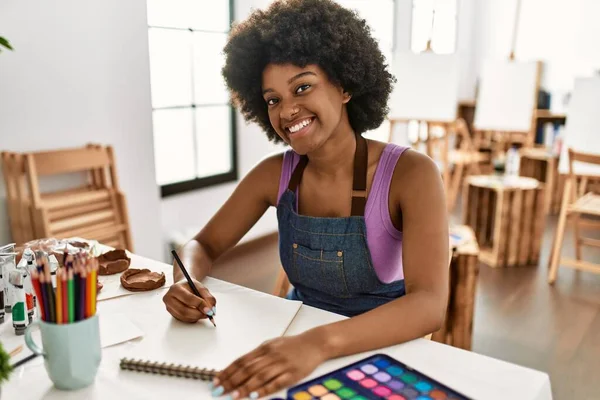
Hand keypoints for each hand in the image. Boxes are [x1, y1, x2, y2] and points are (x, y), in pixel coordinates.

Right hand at [162, 279, 216, 322]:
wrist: (183, 286)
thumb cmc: (190, 286)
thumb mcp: (200, 287)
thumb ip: (208, 296)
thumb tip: (211, 308)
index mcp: (175, 288)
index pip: (188, 298)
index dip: (199, 305)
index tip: (209, 309)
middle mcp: (169, 298)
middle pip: (184, 310)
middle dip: (198, 314)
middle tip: (208, 314)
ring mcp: (169, 307)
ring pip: (183, 317)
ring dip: (196, 317)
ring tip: (204, 313)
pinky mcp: (172, 314)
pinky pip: (183, 320)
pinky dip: (193, 319)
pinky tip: (197, 314)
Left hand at [212, 330, 328, 398]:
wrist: (315, 343)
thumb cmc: (292, 345)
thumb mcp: (272, 344)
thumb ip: (257, 355)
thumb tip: (240, 365)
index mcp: (264, 348)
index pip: (241, 361)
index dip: (227, 371)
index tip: (216, 381)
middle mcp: (271, 355)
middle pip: (248, 369)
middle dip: (231, 380)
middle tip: (219, 391)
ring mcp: (282, 364)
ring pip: (260, 376)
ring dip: (245, 386)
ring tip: (233, 395)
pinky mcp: (293, 373)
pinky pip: (276, 382)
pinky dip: (265, 389)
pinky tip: (255, 395)